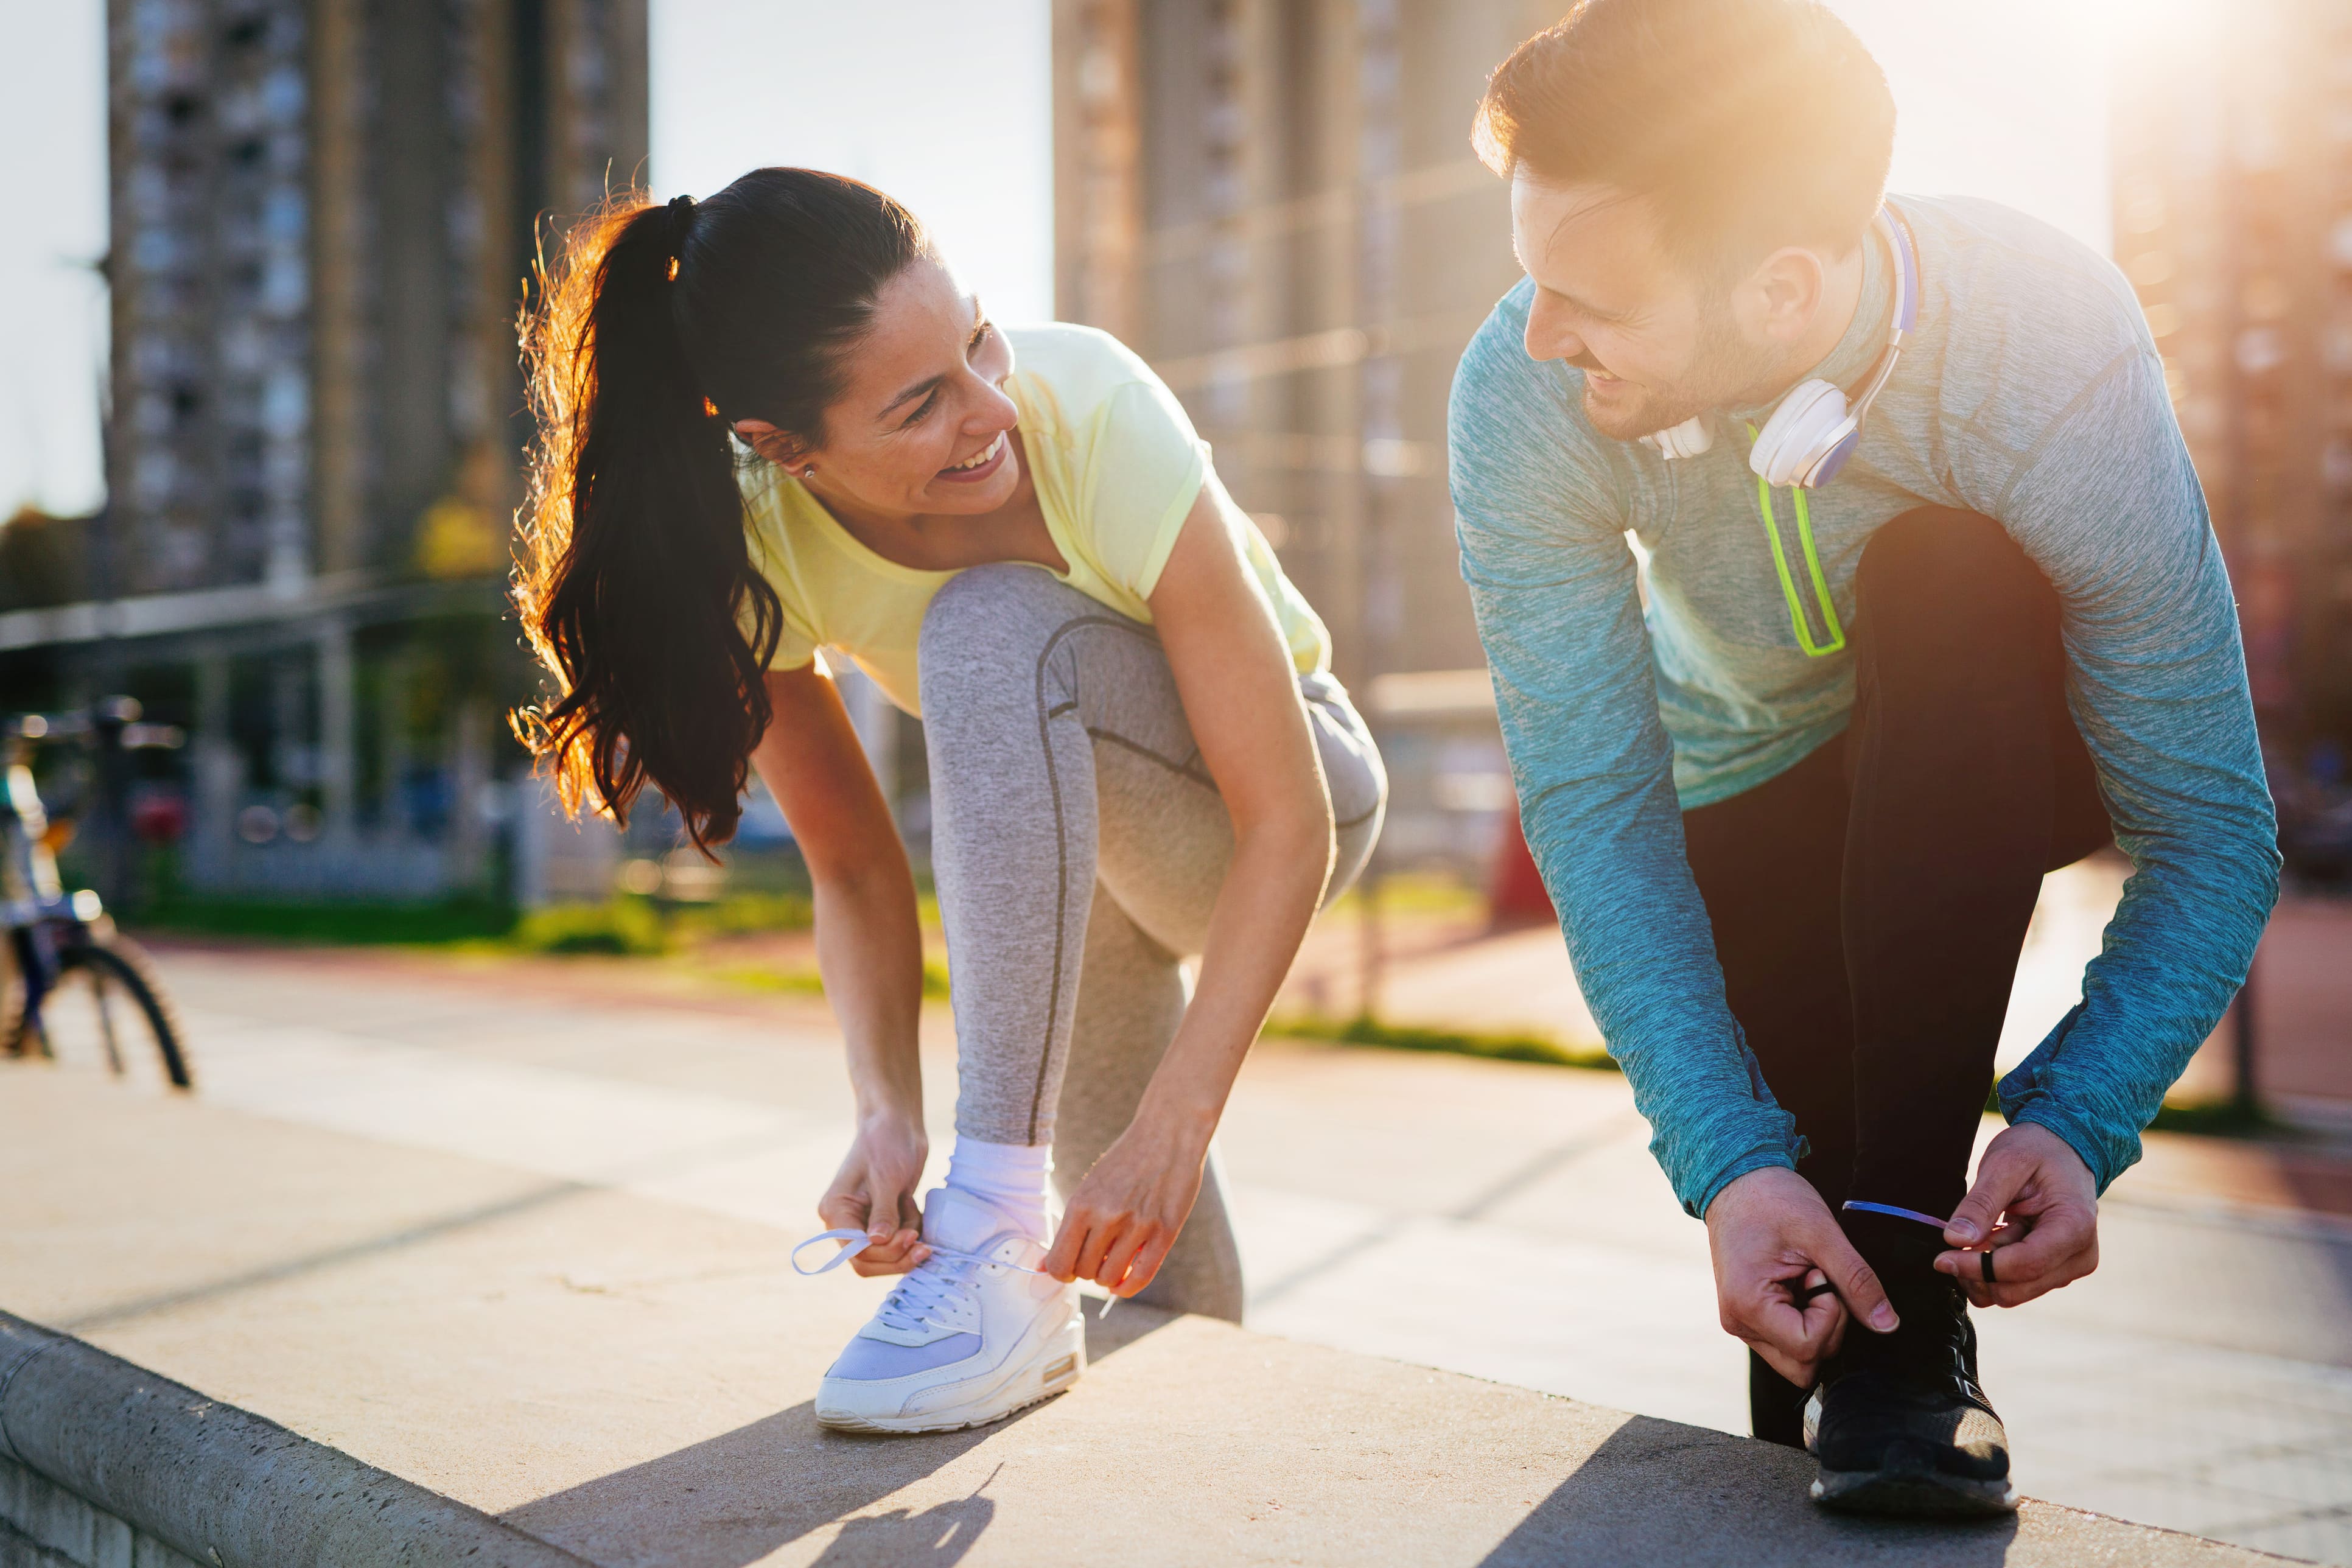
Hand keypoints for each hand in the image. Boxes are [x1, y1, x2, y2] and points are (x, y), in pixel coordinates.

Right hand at [817, 1112, 930, 1276]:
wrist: (898, 1123)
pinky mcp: (884, 1220)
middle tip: (924, 1243)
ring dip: (908, 1240)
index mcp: (836, 1212)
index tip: (912, 1237)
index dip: (886, 1254)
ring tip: (914, 1209)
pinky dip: (913, 1231)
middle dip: (899, 1256)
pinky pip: (899, 1242)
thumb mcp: (886, 1177)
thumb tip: (877, 1241)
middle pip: (871, 1262)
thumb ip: (883, 1212)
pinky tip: (913, 1206)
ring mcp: (865, 1223)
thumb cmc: (886, 1142)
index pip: (857, 1253)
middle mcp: (846, 1223)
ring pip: (888, 1255)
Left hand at [1039, 1111, 1209, 1298]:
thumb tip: (1044, 1267)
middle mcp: (1107, 1217)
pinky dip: (1128, 1287)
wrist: (1167, 1133)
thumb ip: (1071, 1226)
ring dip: (1108, 1276)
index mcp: (1082, 1204)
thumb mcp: (1090, 1186)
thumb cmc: (1126, 1160)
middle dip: (1087, 1271)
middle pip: (1084, 1272)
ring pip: (1109, 1278)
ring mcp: (1137, 1226)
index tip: (1070, 1267)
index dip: (1062, 1272)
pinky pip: (1141, 1277)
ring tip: (1113, 1260)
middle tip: (1096, 1257)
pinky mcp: (1164, 1232)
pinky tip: (1124, 1281)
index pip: (1059, 1262)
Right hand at [1705, 1165, 1896, 1387]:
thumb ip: (1857, 1281)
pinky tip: (1798, 1284)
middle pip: (1803, 1364)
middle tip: (1819, 1280)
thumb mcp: (1822, 1234)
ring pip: (1797, 1357)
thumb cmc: (1773, 1199)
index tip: (1822, 1276)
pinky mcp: (1748, 1316)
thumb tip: (1888, 1325)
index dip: (1831, 1317)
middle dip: (1826, 1328)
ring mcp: (1741, 1322)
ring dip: (1815, 1325)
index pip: (1808, 1347)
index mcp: (1747, 1305)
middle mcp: (1738, 1323)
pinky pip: (1787, 1340)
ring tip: (1806, 1278)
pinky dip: (1804, 1319)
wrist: (1736, 1179)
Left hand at [1938, 1122, 2097, 1307]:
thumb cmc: (2037, 1151)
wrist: (2063, 1150)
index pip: (2023, 1265)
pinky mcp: (2055, 1272)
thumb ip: (1981, 1202)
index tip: (1941, 1257)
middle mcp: (2079, 1256)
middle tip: (1960, 1236)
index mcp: (2075, 1226)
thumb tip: (1955, 1239)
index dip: (1977, 1267)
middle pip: (2015, 1289)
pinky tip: (1991, 1238)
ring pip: (2011, 1293)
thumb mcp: (2005, 1163)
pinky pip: (2014, 1287)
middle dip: (1976, 1269)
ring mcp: (2069, 1268)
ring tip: (1985, 1229)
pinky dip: (1991, 1269)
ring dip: (1983, 1268)